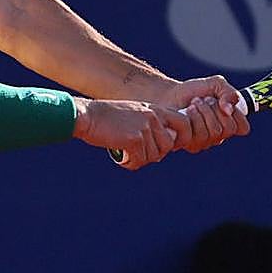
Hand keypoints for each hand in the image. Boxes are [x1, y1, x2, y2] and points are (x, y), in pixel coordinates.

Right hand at [73, 98, 189, 170]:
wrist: (87, 115)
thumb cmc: (106, 117)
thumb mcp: (133, 113)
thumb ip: (150, 125)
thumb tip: (163, 149)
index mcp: (154, 109)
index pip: (184, 123)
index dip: (181, 138)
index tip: (168, 146)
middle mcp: (153, 117)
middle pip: (168, 145)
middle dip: (155, 154)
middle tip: (139, 153)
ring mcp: (145, 128)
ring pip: (154, 155)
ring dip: (140, 159)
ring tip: (127, 154)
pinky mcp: (135, 139)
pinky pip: (140, 161)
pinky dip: (130, 163)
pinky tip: (121, 158)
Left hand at [158, 76, 250, 153]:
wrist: (169, 95)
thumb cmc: (193, 91)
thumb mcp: (215, 84)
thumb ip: (229, 92)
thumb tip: (229, 110)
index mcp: (228, 122)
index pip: (243, 128)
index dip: (235, 114)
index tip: (222, 101)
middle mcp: (219, 135)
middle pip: (227, 129)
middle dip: (215, 109)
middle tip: (205, 99)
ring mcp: (206, 142)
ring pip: (214, 132)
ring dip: (203, 112)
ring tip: (194, 103)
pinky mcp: (191, 144)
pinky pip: (199, 136)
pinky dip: (193, 118)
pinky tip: (186, 112)